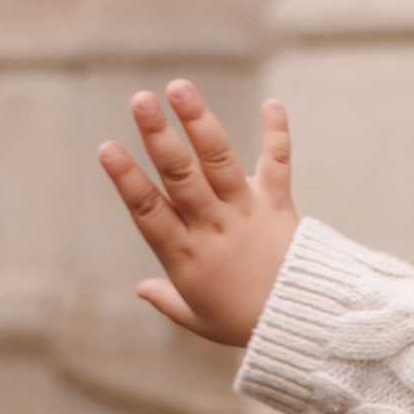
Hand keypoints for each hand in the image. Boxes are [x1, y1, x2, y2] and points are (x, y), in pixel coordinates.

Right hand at [98, 83, 298, 350]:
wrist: (306, 325)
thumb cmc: (247, 323)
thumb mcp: (199, 319)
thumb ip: (167, 300)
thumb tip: (140, 289)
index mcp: (185, 255)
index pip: (149, 212)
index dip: (127, 180)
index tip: (107, 148)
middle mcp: (213, 227)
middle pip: (181, 177)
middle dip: (159, 137)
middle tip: (140, 99)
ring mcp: (246, 213)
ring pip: (219, 162)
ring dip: (199, 122)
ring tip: (180, 88)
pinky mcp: (278, 206)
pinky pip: (277, 165)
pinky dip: (276, 134)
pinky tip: (273, 103)